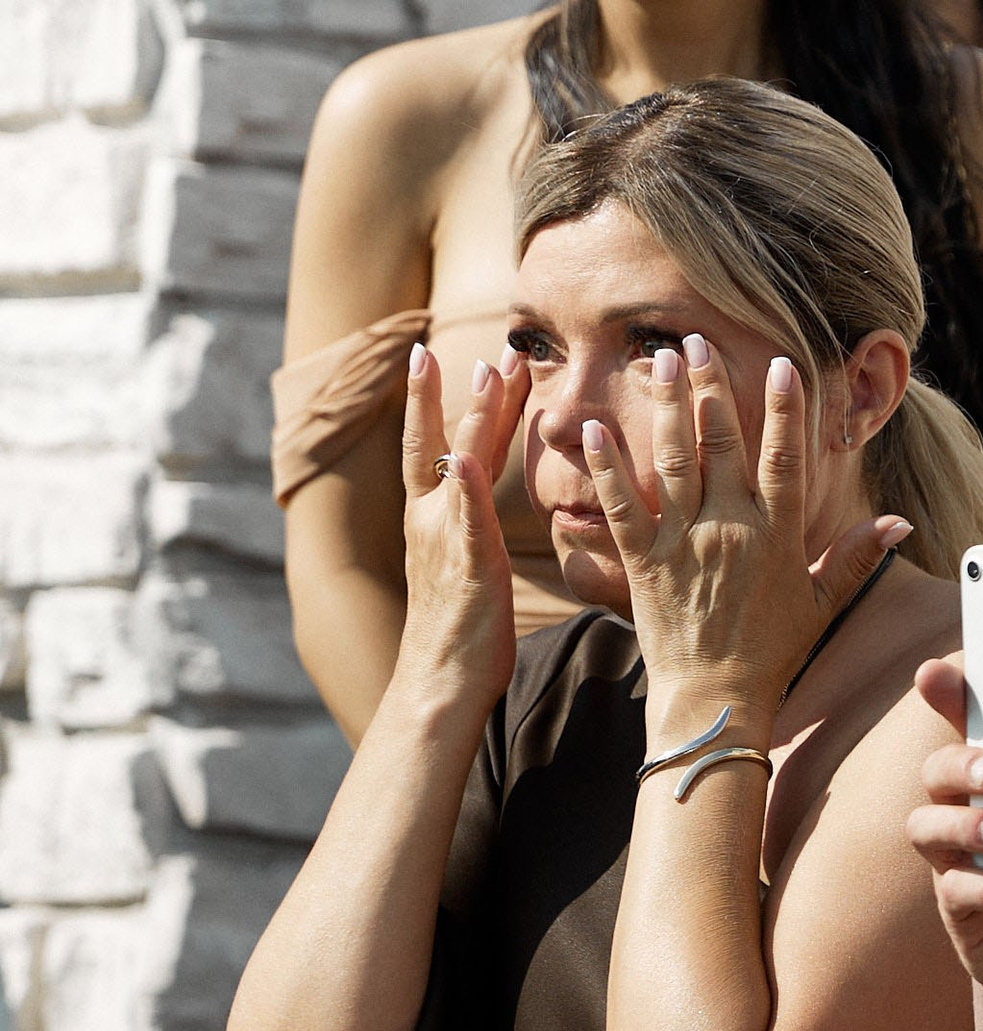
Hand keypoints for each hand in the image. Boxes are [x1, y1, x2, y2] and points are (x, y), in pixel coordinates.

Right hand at [395, 345, 527, 714]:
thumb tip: (488, 508)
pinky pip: (466, 523)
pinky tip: (471, 461)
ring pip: (460, 464)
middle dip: (468, 389)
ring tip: (488, 371)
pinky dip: (467, 491)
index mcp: (439, 518)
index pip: (450, 445)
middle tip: (496, 344)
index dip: (464, 402)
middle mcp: (435, 518)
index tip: (487, 357)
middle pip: (447, 438)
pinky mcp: (468, 568)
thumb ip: (476, 530)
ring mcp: (447, 539)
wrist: (438, 682)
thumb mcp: (472, 568)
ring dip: (472, 417)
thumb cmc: (464, 634)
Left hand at [584, 337, 901, 717]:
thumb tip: (901, 522)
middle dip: (708, 386)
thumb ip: (857, 557)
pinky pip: (620, 504)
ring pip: (671, 460)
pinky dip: (605, 465)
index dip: (784, 410)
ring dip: (662, 405)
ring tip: (657, 359)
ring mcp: (684, 543)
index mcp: (777, 537)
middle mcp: (731, 530)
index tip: (781, 364)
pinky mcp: (642, 561)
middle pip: (719, 442)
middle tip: (696, 339)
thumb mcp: (822, 603)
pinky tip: (593, 427)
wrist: (715, 698)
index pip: (784, 459)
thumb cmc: (772, 652)